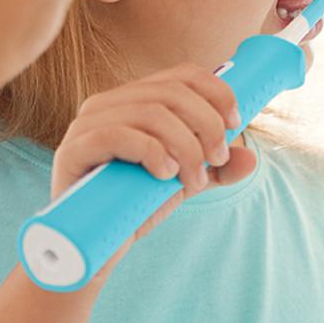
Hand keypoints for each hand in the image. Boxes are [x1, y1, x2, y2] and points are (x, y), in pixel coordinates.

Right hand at [50, 64, 258, 279]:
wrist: (95, 247)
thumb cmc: (135, 206)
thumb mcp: (184, 182)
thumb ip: (215, 168)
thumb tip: (250, 159)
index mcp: (135, 100)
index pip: (182, 74)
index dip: (216, 91)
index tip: (236, 122)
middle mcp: (109, 102)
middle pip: (172, 92)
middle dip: (206, 124)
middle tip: (216, 159)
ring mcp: (87, 123)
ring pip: (151, 112)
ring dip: (185, 146)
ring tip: (193, 181)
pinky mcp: (73, 149)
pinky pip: (117, 134)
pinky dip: (151, 151)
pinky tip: (165, 174)